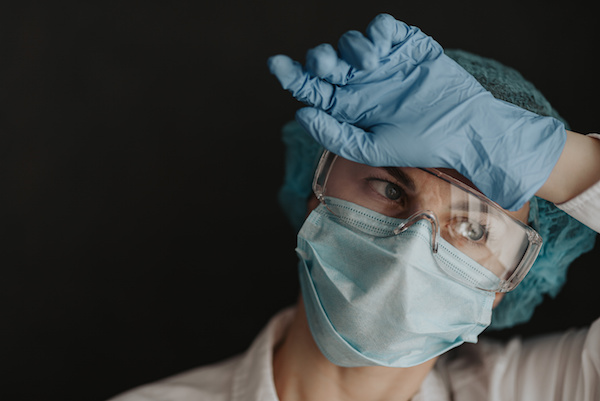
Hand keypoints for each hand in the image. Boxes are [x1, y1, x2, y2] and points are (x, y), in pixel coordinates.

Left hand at [268, 14, 565, 210]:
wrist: (464, 128)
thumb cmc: (418, 144)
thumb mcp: (371, 148)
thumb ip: (334, 134)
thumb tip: (300, 113)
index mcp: (348, 106)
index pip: (312, 88)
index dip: (291, 75)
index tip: (276, 65)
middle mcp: (361, 82)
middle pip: (326, 61)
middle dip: (320, 58)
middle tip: (326, 64)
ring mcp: (383, 62)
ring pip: (350, 41)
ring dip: (352, 47)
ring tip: (369, 63)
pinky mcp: (406, 45)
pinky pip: (383, 27)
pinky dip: (377, 29)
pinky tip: (382, 44)